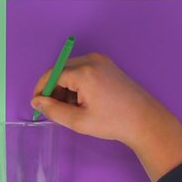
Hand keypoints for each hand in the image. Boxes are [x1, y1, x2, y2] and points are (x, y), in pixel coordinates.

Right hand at [31, 53, 181, 181]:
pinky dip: (78, 83)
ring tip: (73, 108)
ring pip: (72, 69)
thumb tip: (36, 101)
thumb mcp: (79, 121)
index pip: (52, 74)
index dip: (40, 89)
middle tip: (56, 109)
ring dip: (66, 86)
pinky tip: (84, 100)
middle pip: (61, 69)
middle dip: (54, 88)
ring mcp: (102, 60)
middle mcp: (92, 59)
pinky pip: (84, 69)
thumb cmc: (113, 122)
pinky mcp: (108, 64)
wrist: (145, 120)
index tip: (37, 105)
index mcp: (84, 72)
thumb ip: (53, 110)